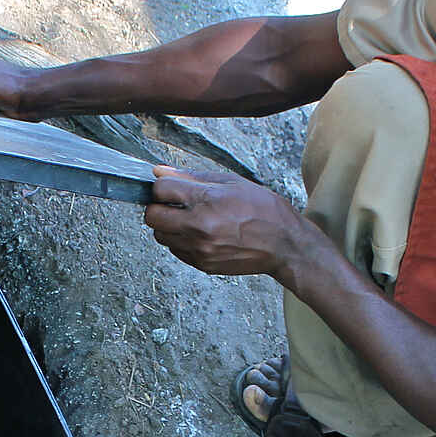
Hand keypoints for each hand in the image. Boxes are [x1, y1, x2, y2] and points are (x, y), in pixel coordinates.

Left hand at [143, 166, 309, 278]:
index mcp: (207, 200)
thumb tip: (160, 172)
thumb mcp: (231, 182)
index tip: (171, 188)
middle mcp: (199, 227)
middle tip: (174, 205)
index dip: (163, 186)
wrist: (284, 244)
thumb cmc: (263, 209)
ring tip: (191, 219)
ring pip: (161, 236)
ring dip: (169, 226)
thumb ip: (193, 177)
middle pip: (152, 216)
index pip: (160, 189)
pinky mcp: (202, 264)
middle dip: (159, 207)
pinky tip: (201, 234)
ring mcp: (199, 248)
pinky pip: (176, 250)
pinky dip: (181, 241)